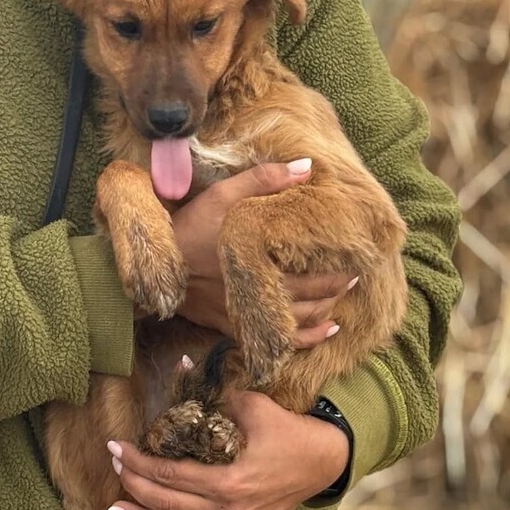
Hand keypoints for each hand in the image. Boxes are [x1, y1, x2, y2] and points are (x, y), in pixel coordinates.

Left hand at [106, 391, 349, 509]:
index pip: (169, 475)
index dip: (138, 461)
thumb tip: (184, 367)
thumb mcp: (256, 407)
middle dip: (134, 485)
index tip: (115, 447)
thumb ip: (219, 396)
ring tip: (117, 509)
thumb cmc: (290, 432)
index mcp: (230, 482)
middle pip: (167, 505)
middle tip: (113, 467)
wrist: (325, 462)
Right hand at [172, 161, 357, 347]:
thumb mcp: (223, 195)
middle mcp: (259, 291)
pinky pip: (279, 342)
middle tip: (355, 276)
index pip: (311, 269)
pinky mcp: (234, 327)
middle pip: (311, 296)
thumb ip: (264, 180)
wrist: (154, 265)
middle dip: (337, 287)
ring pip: (299, 322)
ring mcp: (248, 313)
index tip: (354, 256)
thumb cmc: (189, 227)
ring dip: (326, 312)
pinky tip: (325, 331)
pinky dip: (307, 340)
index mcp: (261, 260)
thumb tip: (306, 167)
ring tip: (342, 300)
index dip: (336, 266)